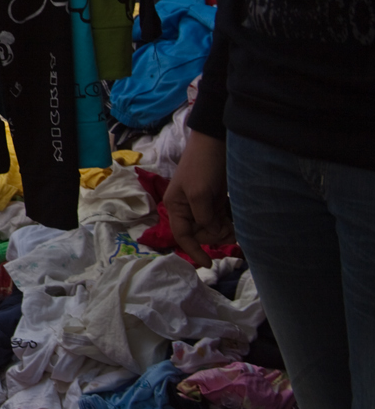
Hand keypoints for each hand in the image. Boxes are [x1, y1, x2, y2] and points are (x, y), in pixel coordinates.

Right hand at [164, 129, 233, 267]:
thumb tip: (210, 233)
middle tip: (229, 231)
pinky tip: (234, 223)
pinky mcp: (214, 201)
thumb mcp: (199, 194)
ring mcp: (201, 205)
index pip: (182, 235)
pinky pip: (219, 220)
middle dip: (213, 237)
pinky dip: (227, 225)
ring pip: (210, 228)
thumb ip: (204, 218)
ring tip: (234, 227)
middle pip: (199, 233)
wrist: (216, 144)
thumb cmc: (202, 167)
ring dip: (222, 231)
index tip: (209, 264)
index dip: (194, 251)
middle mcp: (186, 208)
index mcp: (175, 206)